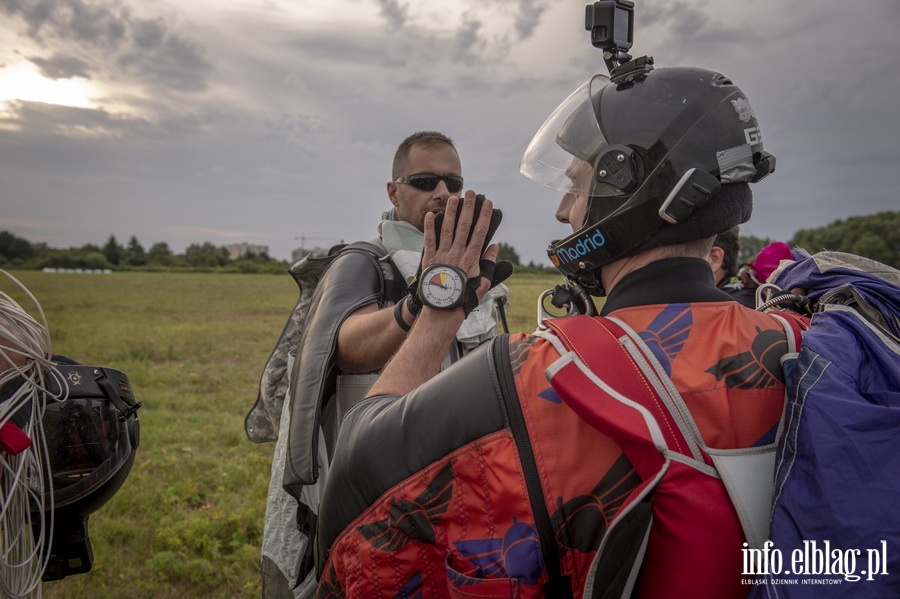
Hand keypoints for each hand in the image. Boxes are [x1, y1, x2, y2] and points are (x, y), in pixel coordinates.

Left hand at [422, 192, 497, 309]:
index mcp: (471, 258)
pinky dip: (429, 227)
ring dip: (450, 212)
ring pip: (447, 229)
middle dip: (468, 208)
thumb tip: (494, 247)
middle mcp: (457, 253)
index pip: (480, 232)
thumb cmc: (464, 297)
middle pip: (464, 226)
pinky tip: (430, 215)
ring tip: (453, 198)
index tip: (487, 204)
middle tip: (471, 193)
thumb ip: (488, 263)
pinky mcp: (430, 259)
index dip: (484, 216)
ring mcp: (442, 255)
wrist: (443, 308)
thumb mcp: (482, 282)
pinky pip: (429, 240)